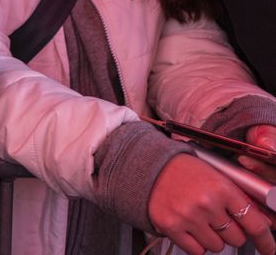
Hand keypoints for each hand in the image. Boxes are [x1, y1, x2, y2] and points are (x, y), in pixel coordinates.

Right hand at [148, 154, 274, 254]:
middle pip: (236, 238)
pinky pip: (197, 250)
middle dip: (230, 232)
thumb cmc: (183, 170)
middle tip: (216, 218)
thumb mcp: (216, 177)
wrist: (147, 166)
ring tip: (199, 219)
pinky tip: (189, 226)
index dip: (266, 241)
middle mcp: (206, 203)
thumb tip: (263, 222)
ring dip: (212, 237)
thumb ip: (239, 200)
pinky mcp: (171, 227)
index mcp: (221, 188)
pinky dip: (196, 243)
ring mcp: (188, 216)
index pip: (254, 223)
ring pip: (217, 246)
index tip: (269, 249)